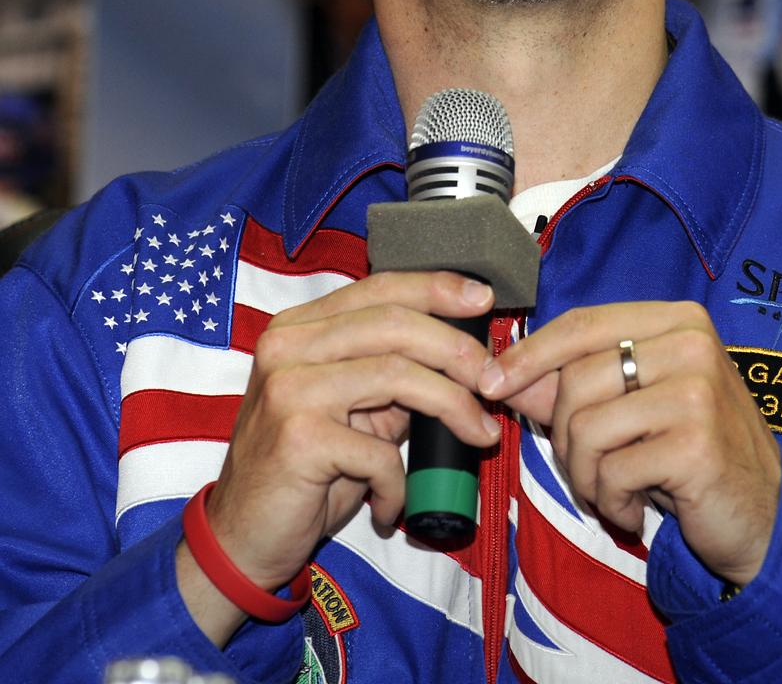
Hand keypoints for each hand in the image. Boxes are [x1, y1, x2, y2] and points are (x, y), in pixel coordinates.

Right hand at [178, 271, 498, 640]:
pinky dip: (399, 482)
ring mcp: (288, 389)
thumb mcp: (352, 412)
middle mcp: (287, 346)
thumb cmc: (305, 472)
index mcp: (299, 327)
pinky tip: (392, 504)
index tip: (484, 299)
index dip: (437, 288)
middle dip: (458, 349)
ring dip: (452, 406)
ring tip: (480, 435)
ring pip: (397, 375)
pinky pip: (380, 451)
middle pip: (394, 324)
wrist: (240, 538)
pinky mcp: (298, 438)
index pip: (379, 289)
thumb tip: (464, 356)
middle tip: (495, 380)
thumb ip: (393, 377)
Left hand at [478, 301, 779, 586]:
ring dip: (585, 475)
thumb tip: (501, 373)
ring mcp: (698, 392)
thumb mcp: (634, 409)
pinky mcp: (696, 445)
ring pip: (586, 426)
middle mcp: (692, 344)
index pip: (584, 324)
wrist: (763, 517)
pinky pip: (611, 471)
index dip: (530, 353)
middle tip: (586, 470)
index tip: (492, 382)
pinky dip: (609, 502)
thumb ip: (572, 386)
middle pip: (577, 378)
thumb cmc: (691, 454)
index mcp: (678, 320)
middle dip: (563, 434)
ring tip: (611, 492)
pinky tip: (634, 511)